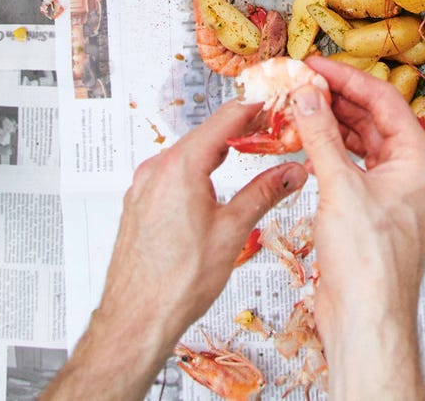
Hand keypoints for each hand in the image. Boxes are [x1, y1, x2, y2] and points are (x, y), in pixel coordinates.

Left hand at [43, 100, 304, 398]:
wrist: (135, 321)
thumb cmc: (175, 284)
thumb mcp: (232, 231)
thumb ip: (264, 193)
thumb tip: (290, 173)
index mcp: (180, 167)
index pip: (224, 119)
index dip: (253, 109)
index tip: (273, 104)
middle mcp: (156, 170)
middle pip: (205, 133)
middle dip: (239, 129)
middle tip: (269, 130)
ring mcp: (144, 186)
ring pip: (187, 154)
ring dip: (217, 150)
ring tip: (245, 154)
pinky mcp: (139, 203)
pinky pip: (171, 173)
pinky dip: (196, 169)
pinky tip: (211, 184)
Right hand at [293, 58, 424, 399]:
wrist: (367, 321)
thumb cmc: (372, 266)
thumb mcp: (341, 188)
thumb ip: (321, 136)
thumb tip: (307, 96)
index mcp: (418, 159)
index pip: (383, 99)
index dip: (347, 78)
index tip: (317, 64)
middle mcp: (408, 171)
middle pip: (371, 116)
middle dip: (336, 97)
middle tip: (302, 81)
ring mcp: (388, 190)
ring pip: (358, 140)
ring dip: (329, 122)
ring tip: (298, 105)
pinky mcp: (368, 208)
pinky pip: (349, 164)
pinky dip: (327, 149)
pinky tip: (305, 140)